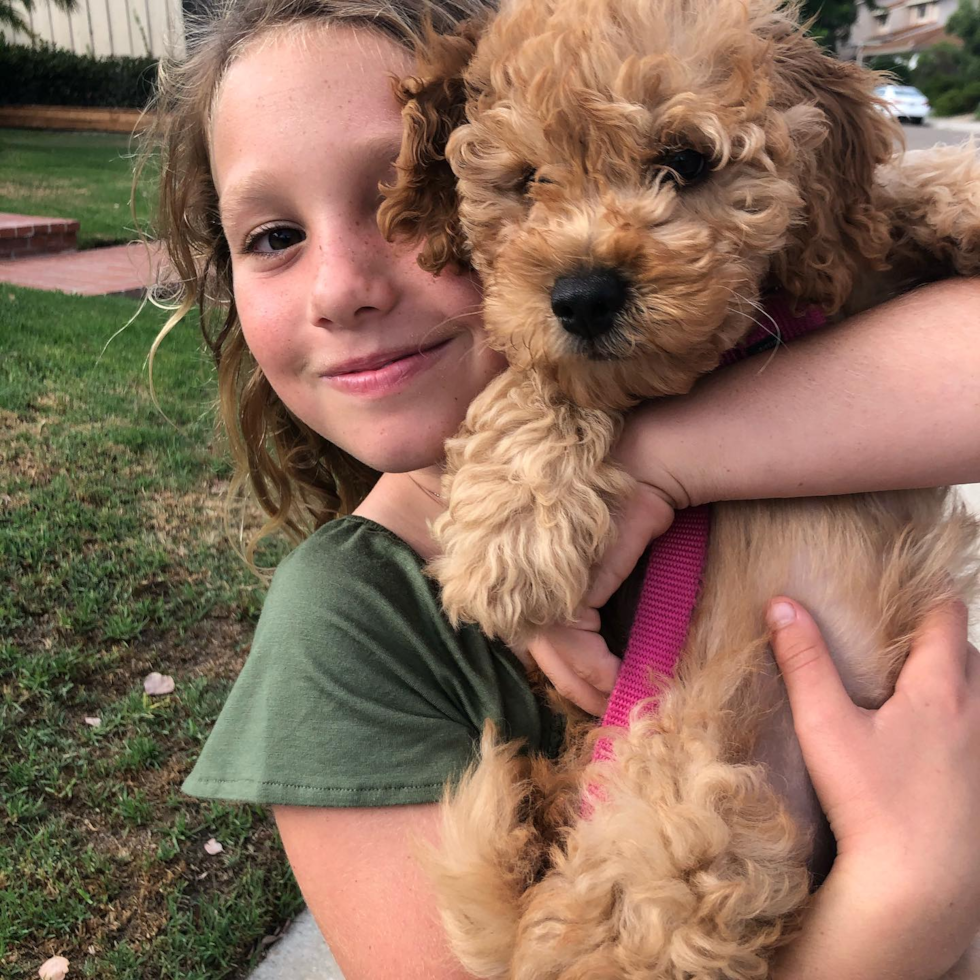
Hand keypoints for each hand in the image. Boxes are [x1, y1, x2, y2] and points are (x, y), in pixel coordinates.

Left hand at [522, 486, 674, 716]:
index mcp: (525, 581)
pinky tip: (621, 683)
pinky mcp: (564, 587)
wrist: (643, 472)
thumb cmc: (625, 511)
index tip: (597, 700)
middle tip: (610, 714)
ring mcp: (539, 586)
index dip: (569, 677)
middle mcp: (522, 584)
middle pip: (546, 657)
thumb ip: (588, 604)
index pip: (539, 643)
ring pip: (558, 657)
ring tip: (620, 704)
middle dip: (578, 691)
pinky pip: (576, 645)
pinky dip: (600, 669)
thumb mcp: (603, 564)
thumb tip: (600, 659)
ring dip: (590, 686)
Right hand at [768, 596, 979, 975]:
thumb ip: (804, 662)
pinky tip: (929, 741)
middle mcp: (977, 715)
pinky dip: (962, 719)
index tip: (904, 585)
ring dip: (956, 679)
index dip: (928, 594)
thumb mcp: (825, 726)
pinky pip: (979, 733)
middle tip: (898, 634)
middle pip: (969, 653)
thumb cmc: (872, 804)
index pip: (946, 618)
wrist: (920, 886)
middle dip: (939, 637)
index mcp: (941, 691)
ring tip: (915, 683)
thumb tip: (781, 605)